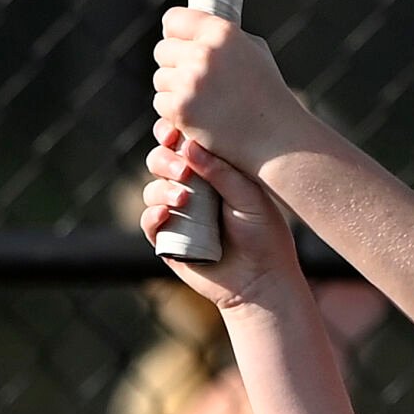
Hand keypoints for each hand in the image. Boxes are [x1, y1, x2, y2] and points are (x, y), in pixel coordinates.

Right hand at [142, 122, 302, 308]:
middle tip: (183, 170)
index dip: (173, 134)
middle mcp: (191, 188)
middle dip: (165, 160)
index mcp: (212, 171)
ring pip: (152, 190)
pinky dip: (153, 216)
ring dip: (162, 189)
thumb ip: (221, 171)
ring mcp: (178, 214)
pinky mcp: (168, 240)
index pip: (183, 143)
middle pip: (160, 160)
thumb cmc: (264, 234)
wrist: (262, 280)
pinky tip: (166, 214)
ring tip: (184, 199)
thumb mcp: (249, 197)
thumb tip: (189, 145)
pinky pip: (149, 224)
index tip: (176, 134)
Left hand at [152, 8, 301, 172]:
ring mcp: (190, 82)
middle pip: (163, 50)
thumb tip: (193, 29)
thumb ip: (222, 38)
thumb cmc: (268, 95)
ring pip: (160, 79)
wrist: (276, 138)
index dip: (176, 32)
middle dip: (175, 64)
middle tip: (196, 80)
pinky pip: (161, 103)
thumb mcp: (255, 52)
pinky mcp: (181, 109)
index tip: (181, 43)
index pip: (174, 19)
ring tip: (205, 102)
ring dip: (174, 90)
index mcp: (223, 33)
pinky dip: (175, 113)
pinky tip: (200, 118)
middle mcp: (204, 54)